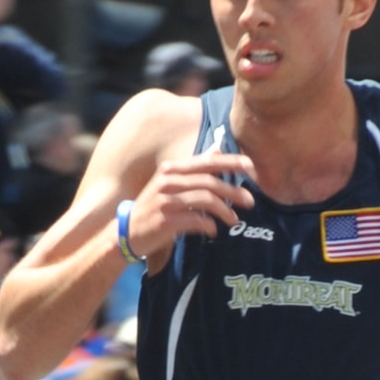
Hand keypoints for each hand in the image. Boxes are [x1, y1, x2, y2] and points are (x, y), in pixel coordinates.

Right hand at [124, 149, 255, 259]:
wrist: (128, 231)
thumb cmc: (155, 207)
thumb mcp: (171, 182)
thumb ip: (195, 168)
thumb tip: (217, 148)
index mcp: (172, 169)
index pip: (207, 161)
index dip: (232, 162)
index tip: (252, 168)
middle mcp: (168, 181)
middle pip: (210, 181)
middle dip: (234, 191)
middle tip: (250, 201)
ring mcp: (166, 200)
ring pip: (206, 200)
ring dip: (225, 211)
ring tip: (234, 220)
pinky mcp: (165, 220)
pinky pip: (196, 220)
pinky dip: (209, 225)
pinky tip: (213, 231)